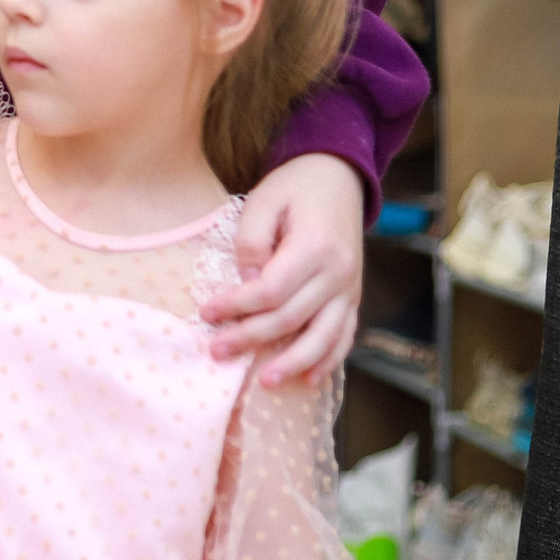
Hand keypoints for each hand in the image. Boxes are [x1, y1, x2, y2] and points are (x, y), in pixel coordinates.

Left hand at [200, 152, 364, 386]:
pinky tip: (308, 378)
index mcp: (315, 246)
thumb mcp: (264, 200)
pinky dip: (328, 359)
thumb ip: (252, 242)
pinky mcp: (353, 296)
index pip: (272, 290)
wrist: (338, 178)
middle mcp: (338, 272)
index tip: (207, 311)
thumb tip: (247, 284)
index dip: (237, 306)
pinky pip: (345, 335)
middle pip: (291, 317)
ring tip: (265, 382)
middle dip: (251, 337)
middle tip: (218, 351)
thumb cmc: (295, 188)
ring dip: (293, 362)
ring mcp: (350, 288)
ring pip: (323, 336)